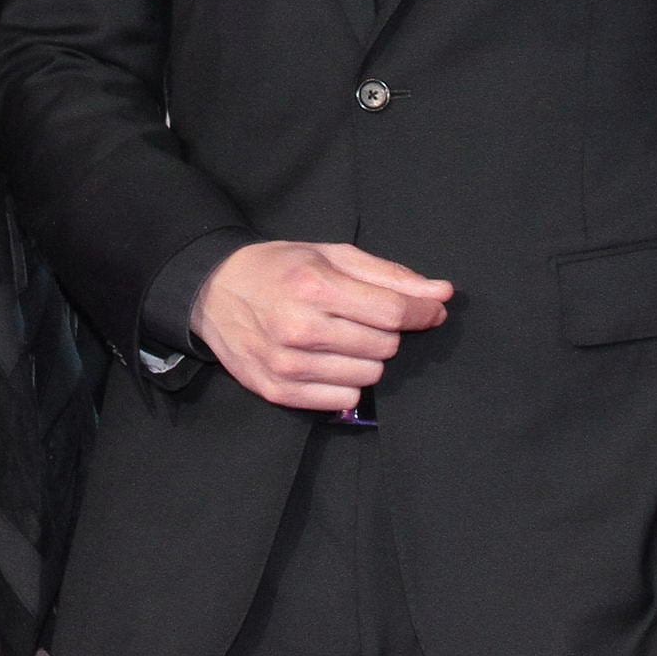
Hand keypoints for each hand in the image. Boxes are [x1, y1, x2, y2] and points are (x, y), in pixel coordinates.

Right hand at [193, 240, 452, 412]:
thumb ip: (390, 276)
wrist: (214, 291)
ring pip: (368, 375)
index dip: (421, 311)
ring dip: (366, 358)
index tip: (431, 309)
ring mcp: (287, 364)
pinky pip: (341, 400)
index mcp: (316, 285)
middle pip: (384, 346)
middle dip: (386, 332)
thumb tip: (443, 293)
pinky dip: (345, 382)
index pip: (392, 311)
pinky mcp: (277, 390)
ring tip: (342, 339)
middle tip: (363, 319)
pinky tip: (329, 361)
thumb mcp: (333, 256)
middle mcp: (300, 327)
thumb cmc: (281, 269)